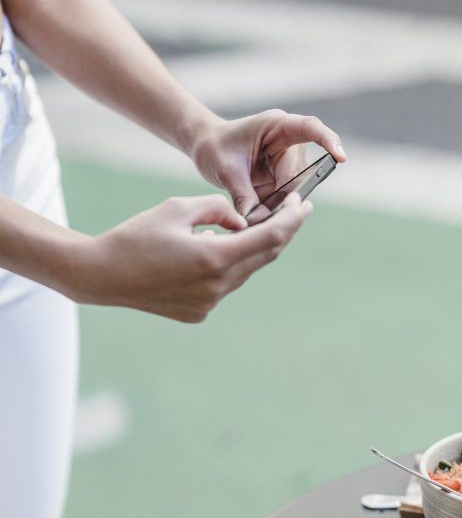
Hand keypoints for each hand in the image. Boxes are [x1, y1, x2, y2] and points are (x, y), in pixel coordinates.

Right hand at [75, 192, 310, 322]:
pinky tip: (212, 251)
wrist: (102, 276)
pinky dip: (227, 266)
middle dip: (281, 232)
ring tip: (244, 227)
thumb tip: (241, 221)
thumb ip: (218, 209)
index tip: (304, 205)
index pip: (269, 237)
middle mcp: (217, 286)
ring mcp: (209, 303)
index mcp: (215, 258)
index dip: (291, 220)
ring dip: (250, 249)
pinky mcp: (199, 312)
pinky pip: (224, 285)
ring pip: (244, 271)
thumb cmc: (137, 235)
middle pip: (264, 256)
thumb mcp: (179, 207)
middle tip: (293, 211)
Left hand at [190, 109, 346, 215]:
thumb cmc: (214, 147)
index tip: (341, 158)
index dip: (329, 141)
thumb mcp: (225, 170)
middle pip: (299, 175)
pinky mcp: (283, 179)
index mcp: (277, 126)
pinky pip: (284, 199)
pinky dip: (270, 209)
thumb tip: (256, 222)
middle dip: (282, 196)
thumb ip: (243, 195)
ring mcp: (288, 163)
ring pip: (292, 192)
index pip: (310, 128)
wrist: (205, 148)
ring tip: (248, 206)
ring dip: (274, 205)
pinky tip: (253, 209)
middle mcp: (289, 143)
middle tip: (256, 209)